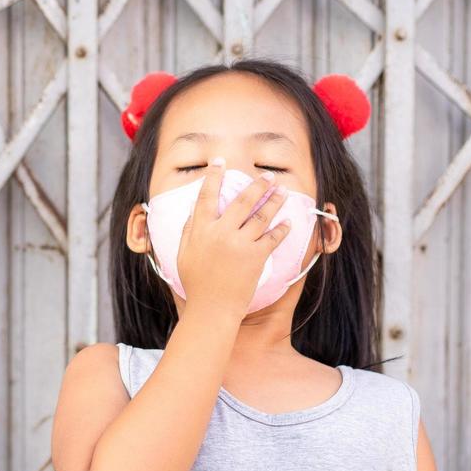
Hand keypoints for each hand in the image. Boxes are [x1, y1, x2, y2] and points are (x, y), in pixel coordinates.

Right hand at [176, 159, 290, 314]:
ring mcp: (240, 244)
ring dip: (274, 201)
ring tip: (283, 191)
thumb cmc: (195, 284)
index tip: (220, 162)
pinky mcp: (255, 257)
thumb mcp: (183, 254)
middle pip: (242, 201)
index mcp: (201, 230)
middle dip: (257, 185)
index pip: (207, 196)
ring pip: (261, 215)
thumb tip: (194, 211)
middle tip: (268, 176)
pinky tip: (287, 223)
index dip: (214, 176)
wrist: (211, 309)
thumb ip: (188, 230)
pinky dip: (281, 229)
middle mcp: (221, 233)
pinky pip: (272, 238)